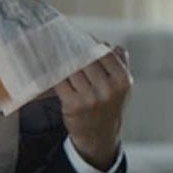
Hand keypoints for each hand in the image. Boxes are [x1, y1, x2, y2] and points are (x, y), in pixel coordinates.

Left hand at [54, 46, 132, 170]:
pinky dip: (54, 74)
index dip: (88, 43)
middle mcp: (108, 89)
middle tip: (58, 41)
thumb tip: (108, 44)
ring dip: (61, 61)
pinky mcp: (73, 104)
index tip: (76, 37)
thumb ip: (119, 63)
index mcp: (122, 80)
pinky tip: (50, 69)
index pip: (103, 53)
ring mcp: (90, 97)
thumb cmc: (109, 105)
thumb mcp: (121, 85)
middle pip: (85, 59)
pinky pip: (60, 81)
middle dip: (72, 51)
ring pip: (71, 69)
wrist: (99, 135)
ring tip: (52, 53)